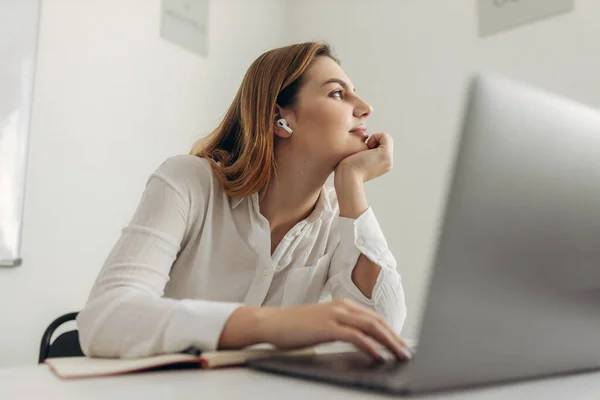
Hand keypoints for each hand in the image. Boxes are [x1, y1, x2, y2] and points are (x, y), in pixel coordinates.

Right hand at [259, 299, 410, 360]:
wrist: (271, 323)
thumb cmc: (294, 327)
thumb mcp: (322, 324)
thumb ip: (341, 329)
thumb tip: (361, 343)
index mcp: (342, 305)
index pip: (373, 317)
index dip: (390, 330)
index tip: (401, 344)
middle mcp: (342, 306)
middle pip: (377, 321)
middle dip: (395, 337)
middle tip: (407, 351)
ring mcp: (335, 315)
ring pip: (371, 327)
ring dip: (389, 342)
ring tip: (399, 354)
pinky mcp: (327, 327)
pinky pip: (355, 337)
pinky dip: (370, 346)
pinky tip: (378, 356)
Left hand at [335, 133, 393, 182]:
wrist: (348, 177)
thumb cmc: (345, 169)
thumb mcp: (354, 160)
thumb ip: (361, 153)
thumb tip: (363, 144)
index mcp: (382, 165)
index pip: (382, 146)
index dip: (372, 142)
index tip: (362, 150)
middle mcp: (387, 163)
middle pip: (385, 142)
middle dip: (374, 140)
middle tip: (363, 149)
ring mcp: (388, 160)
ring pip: (386, 138)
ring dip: (374, 138)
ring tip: (365, 148)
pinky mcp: (385, 155)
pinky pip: (385, 136)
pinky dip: (375, 136)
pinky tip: (367, 145)